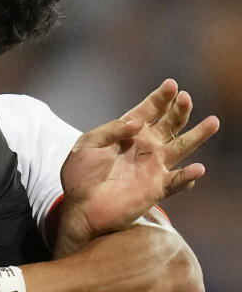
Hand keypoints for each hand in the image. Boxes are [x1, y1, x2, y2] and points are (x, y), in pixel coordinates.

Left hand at [58, 79, 219, 245]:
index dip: (161, 97)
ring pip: (182, 147)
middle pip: (170, 123)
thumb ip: (110, 130)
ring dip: (197, 135)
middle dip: (179, 110)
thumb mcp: (86, 145)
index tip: (172, 84)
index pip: (149, 110)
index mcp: (127, 133)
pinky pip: (177, 181)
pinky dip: (188, 176)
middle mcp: (145, 146)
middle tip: (186, 98)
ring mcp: (153, 166)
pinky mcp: (156, 188)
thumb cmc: (79, 176)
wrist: (79, 207)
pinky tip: (197, 169)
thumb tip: (137, 122)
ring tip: (213, 121)